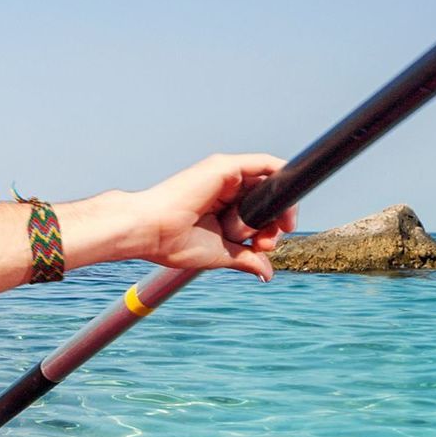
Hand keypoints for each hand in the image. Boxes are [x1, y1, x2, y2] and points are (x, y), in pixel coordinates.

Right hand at [130, 154, 294, 279]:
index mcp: (221, 206)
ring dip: (280, 207)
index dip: (270, 229)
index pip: (258, 211)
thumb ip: (246, 258)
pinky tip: (285, 200)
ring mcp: (226, 174)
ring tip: (269, 233)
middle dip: (277, 222)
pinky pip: (265, 163)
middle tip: (266, 243)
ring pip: (269, 183)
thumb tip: (267, 272)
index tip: (264, 248)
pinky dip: (282, 177)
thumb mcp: (220, 254)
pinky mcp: (226, 166)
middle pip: (267, 197)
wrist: (150, 233)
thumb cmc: (174, 243)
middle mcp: (225, 186)